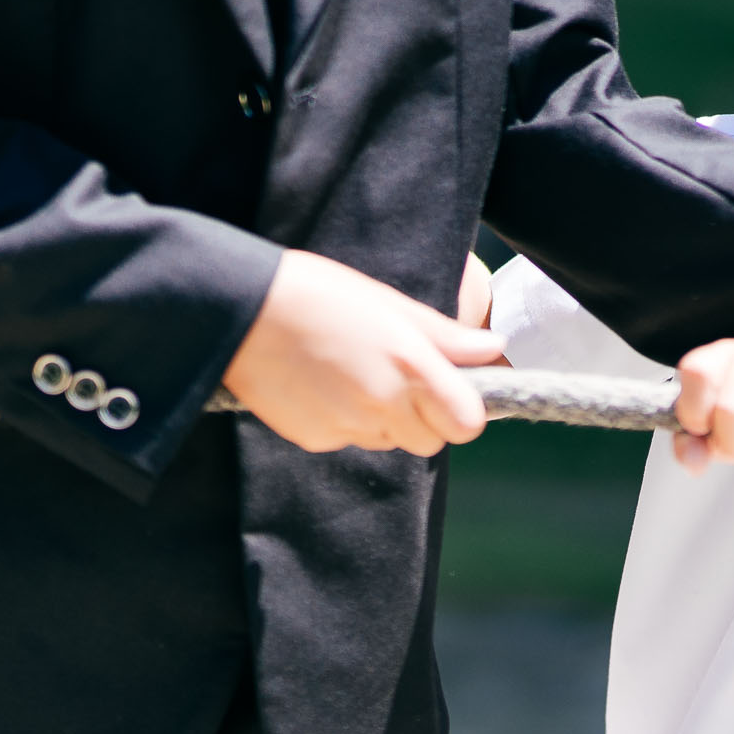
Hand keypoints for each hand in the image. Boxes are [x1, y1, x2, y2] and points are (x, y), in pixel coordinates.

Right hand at [223, 250, 503, 455]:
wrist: (241, 309)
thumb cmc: (320, 293)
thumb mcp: (390, 304)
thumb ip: (446, 336)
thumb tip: (493, 349)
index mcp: (411, 366)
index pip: (467, 423)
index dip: (461, 411)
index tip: (448, 391)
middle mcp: (383, 403)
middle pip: (429, 440)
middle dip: (422, 418)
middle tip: (396, 377)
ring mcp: (347, 426)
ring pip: (387, 441)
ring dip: (383, 419)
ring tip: (351, 372)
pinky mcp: (313, 439)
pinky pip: (347, 441)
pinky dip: (343, 421)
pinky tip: (321, 385)